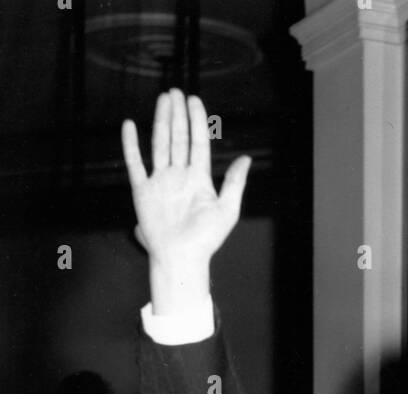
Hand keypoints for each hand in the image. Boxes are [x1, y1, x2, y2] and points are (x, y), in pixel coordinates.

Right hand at [122, 89, 250, 312]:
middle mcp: (179, 176)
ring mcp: (160, 182)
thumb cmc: (206, 240)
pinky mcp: (143, 191)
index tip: (194, 100)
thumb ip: (234, 182)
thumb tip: (247, 158)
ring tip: (163, 100)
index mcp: (199, 179)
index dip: (196, 121)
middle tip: (176, 92)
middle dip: (178, 114)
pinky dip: (131, 145)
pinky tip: (131, 126)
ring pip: (160, 144)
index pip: (197, 142)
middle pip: (178, 138)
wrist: (181, 258)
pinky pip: (135, 163)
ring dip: (161, 121)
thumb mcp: (227, 210)